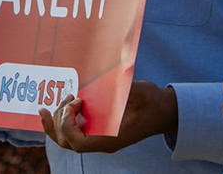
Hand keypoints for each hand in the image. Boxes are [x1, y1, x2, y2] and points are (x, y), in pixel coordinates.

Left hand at [39, 81, 176, 153]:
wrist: (163, 111)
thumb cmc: (152, 103)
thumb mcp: (139, 92)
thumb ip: (121, 88)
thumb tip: (104, 78)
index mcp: (112, 139)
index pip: (79, 144)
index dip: (68, 126)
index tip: (74, 104)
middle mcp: (102, 142)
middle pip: (67, 142)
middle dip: (60, 119)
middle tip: (71, 96)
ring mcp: (98, 137)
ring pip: (66, 138)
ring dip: (58, 118)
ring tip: (68, 96)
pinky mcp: (97, 129)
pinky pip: (73, 131)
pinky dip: (62, 120)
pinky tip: (62, 105)